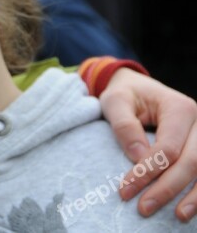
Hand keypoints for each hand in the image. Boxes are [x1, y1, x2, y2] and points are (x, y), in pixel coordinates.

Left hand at [100, 68, 196, 221]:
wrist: (136, 89)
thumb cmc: (126, 95)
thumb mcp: (115, 101)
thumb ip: (124, 125)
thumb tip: (138, 157)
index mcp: (179, 108)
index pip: (168, 147)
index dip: (149, 170)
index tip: (126, 188)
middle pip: (191, 162)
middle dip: (167, 188)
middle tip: (143, 208)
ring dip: (192, 196)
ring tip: (178, 215)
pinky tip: (191, 207)